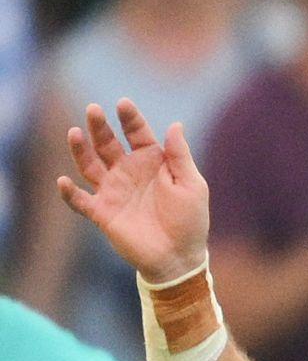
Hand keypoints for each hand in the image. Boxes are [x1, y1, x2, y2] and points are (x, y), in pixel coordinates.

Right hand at [57, 100, 210, 281]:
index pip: (137, 133)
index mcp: (152, 162)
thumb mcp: (191, 185)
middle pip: (107, 143)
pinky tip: (63, 182)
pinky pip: (80, 201)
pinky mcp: (102, 213)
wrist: (179, 258)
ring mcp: (113, 191)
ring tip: (74, 132)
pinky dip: (69, 192)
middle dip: (99, 126)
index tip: (123, 103)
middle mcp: (128, 172)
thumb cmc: (189, 220)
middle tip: (93, 110)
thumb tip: (175, 124)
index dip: (130, 118)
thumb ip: (180, 156)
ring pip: (89, 165)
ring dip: (80, 149)